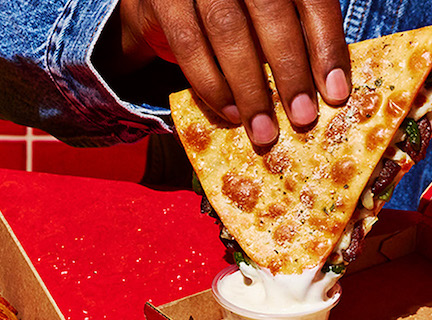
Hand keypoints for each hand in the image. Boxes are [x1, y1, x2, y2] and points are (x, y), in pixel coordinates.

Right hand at [119, 0, 351, 145]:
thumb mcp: (265, 12)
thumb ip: (293, 32)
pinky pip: (188, 43)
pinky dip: (210, 82)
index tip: (335, 92)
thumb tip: (325, 86)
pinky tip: (229, 111)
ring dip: (249, 87)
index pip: (313, 0)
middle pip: (271, 13)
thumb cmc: (229, 10)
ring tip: (264, 129)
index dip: (327, 46)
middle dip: (290, 71)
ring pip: (228, 31)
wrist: (162, 0)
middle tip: (302, 117)